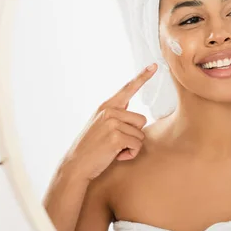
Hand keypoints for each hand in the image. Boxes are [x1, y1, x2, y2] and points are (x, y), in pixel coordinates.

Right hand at [60, 63, 157, 180]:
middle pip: (142, 120)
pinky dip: (130, 154)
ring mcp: (112, 123)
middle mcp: (109, 111)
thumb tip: (127, 101)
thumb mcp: (99, 124)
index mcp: (106, 106)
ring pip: (140, 134)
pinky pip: (137, 145)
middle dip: (134, 135)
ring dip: (131, 146)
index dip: (143, 77)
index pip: (128, 88)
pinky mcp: (116, 137)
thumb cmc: (91, 147)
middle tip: (116, 143)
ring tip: (113, 150)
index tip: (154, 65)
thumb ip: (114, 113)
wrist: (76, 165)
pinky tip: (116, 156)